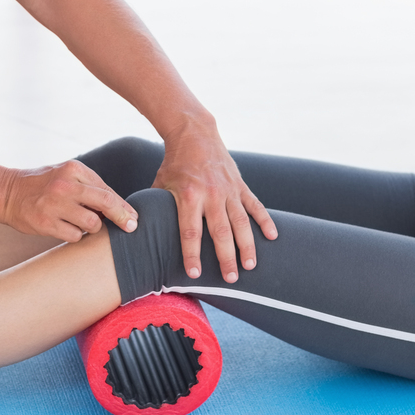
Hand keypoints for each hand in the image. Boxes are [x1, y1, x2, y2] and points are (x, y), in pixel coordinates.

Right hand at [1, 160, 137, 241]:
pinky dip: (76, 235)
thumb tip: (120, 207)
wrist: (6, 192)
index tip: (134, 217)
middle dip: (122, 217)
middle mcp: (65, 185)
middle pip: (105, 203)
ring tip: (80, 222)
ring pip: (92, 224)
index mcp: (73, 169)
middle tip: (131, 227)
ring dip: (92, 227)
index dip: (123, 206)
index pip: (106, 190)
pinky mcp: (45, 223)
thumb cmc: (42, 184)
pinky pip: (75, 236)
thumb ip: (89, 186)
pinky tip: (66, 228)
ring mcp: (54, 204)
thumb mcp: (65, 174)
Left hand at [152, 126, 277, 281]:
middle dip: (226, 257)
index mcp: (189, 195)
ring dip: (247, 245)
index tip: (195, 274)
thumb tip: (141, 232)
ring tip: (251, 266)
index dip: (192, 254)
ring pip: (241, 222)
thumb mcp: (160, 183)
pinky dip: (265, 221)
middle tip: (231, 280)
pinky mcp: (240, 185)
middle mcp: (211, 194)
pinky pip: (255, 205)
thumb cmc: (174, 164)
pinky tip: (272, 237)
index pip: (190, 231)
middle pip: (220, 231)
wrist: (195, 134)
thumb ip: (156, 208)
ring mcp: (228, 189)